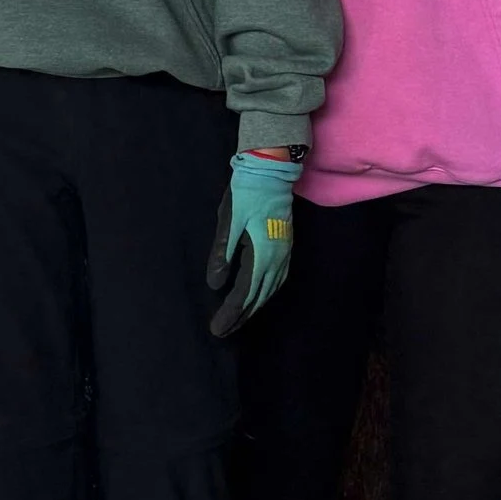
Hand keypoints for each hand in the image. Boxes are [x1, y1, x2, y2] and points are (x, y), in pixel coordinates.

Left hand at [208, 150, 297, 336]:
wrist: (272, 169)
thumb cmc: (246, 192)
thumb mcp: (229, 221)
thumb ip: (222, 253)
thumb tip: (215, 285)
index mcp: (261, 254)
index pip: (244, 294)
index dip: (230, 314)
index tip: (217, 329)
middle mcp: (276, 258)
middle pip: (258, 297)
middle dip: (241, 316)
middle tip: (223, 330)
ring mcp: (284, 252)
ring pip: (270, 290)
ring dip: (254, 306)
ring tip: (239, 318)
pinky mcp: (286, 245)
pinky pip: (278, 279)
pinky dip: (266, 293)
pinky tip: (259, 294)